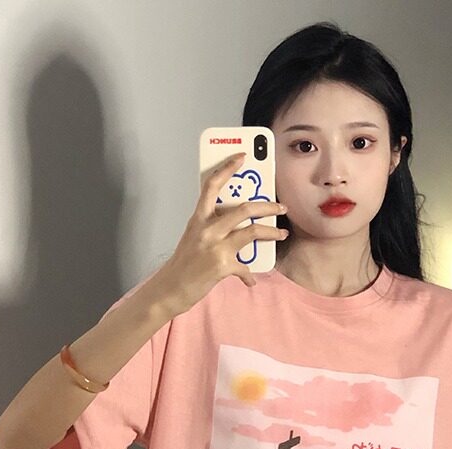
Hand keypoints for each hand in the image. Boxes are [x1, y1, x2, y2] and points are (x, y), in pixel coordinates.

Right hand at [155, 151, 286, 315]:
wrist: (169, 289)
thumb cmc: (183, 264)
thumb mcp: (194, 238)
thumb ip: (212, 227)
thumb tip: (237, 223)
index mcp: (198, 219)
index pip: (212, 186)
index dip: (227, 168)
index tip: (242, 157)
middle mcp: (207, 229)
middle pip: (244, 208)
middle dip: (267, 206)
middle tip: (280, 207)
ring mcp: (215, 247)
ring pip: (252, 231)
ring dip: (271, 232)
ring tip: (281, 234)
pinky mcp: (222, 266)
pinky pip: (245, 267)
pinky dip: (250, 275)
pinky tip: (250, 280)